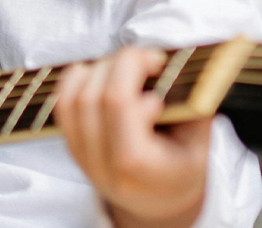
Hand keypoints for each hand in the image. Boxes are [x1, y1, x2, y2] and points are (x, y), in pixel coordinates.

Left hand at [54, 47, 207, 227]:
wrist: (156, 202)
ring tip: (124, 66)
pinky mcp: (71, 147)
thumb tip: (180, 65)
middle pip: (93, 97)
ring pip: (71, 99)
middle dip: (118, 64)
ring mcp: (82, 156)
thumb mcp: (200, 146)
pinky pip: (61, 107)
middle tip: (145, 57)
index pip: (119, 106)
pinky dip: (73, 81)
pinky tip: (96, 72)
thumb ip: (192, 108)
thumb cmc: (180, 172)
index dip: (131, 73)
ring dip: (96, 70)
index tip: (157, 63)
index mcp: (139, 165)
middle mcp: (103, 163)